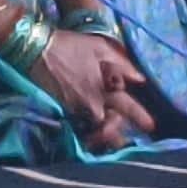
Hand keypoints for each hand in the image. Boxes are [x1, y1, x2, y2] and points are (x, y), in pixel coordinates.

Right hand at [23, 27, 154, 149]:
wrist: (35, 50)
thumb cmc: (69, 46)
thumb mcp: (99, 48)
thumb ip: (122, 65)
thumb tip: (140, 80)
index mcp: (104, 88)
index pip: (127, 108)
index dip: (141, 118)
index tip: (151, 127)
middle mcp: (91, 104)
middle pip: (110, 127)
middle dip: (118, 134)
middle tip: (124, 140)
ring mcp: (74, 111)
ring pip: (93, 131)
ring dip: (102, 136)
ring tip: (107, 141)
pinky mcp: (60, 112)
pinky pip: (77, 128)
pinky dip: (84, 132)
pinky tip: (86, 135)